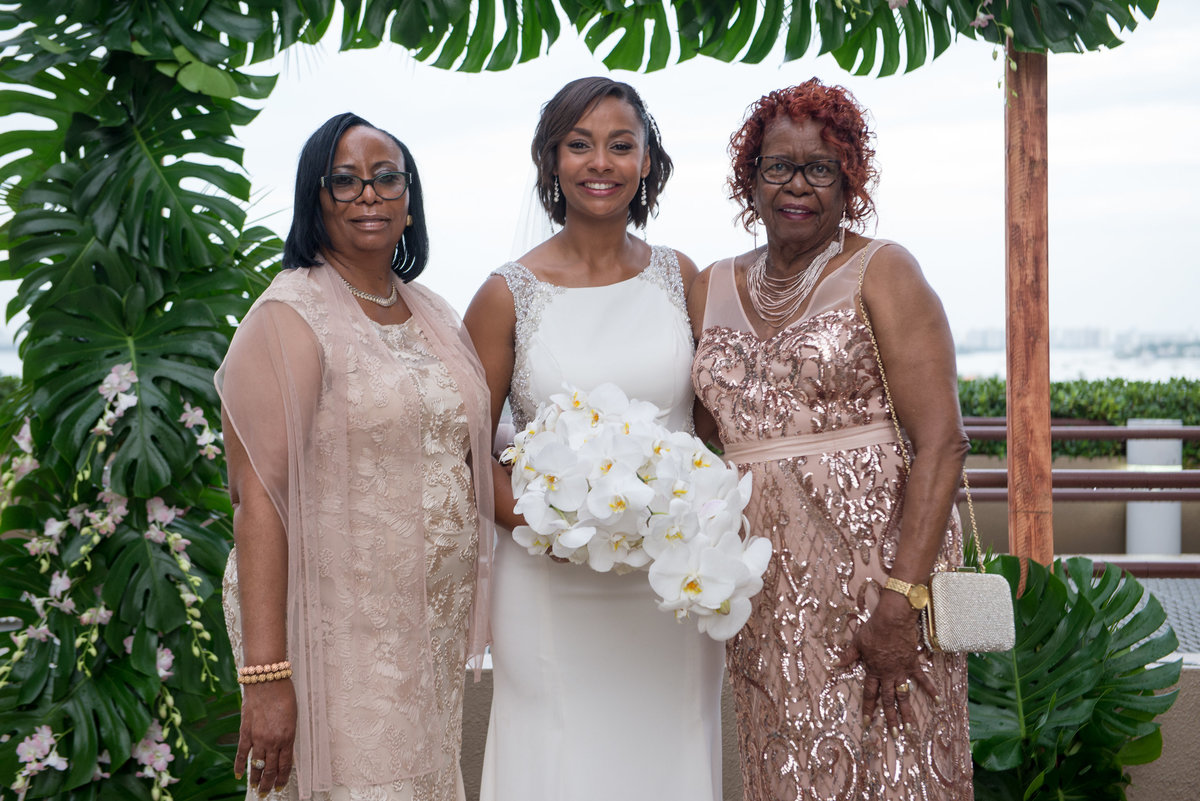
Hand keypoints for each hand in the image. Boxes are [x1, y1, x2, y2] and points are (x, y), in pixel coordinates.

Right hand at [235, 678, 296, 795]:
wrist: (267, 681)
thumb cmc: (284, 695)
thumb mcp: (292, 717)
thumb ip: (287, 734)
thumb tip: (283, 747)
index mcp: (288, 737)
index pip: (285, 765)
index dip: (282, 778)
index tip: (280, 786)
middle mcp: (273, 741)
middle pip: (270, 769)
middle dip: (269, 784)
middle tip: (267, 793)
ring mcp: (258, 738)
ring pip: (257, 765)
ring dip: (256, 779)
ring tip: (256, 789)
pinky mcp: (245, 732)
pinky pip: (241, 754)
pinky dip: (239, 765)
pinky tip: (239, 775)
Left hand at [837, 592, 937, 737]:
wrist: (892, 620)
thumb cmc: (872, 630)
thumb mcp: (857, 643)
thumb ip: (848, 656)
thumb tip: (834, 664)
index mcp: (873, 671)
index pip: (870, 694)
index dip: (868, 709)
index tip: (867, 724)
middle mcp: (888, 674)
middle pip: (888, 700)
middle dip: (890, 718)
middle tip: (894, 734)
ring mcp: (901, 670)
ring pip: (904, 695)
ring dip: (907, 712)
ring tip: (910, 728)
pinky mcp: (913, 663)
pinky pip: (922, 679)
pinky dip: (930, 689)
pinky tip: (937, 701)